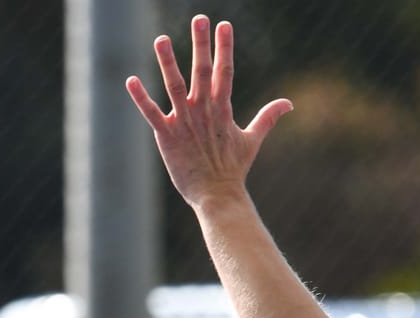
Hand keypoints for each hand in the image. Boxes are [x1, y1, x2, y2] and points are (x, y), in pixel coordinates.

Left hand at [126, 16, 291, 211]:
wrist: (217, 196)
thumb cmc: (233, 170)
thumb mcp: (252, 140)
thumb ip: (267, 117)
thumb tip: (289, 103)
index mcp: (222, 109)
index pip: (225, 71)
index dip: (224, 47)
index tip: (224, 24)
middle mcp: (203, 111)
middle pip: (202, 71)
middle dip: (201, 44)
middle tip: (199, 19)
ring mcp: (184, 123)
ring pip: (175, 86)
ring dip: (168, 62)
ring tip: (161, 39)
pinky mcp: (167, 137)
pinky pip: (151, 114)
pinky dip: (141, 98)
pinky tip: (130, 80)